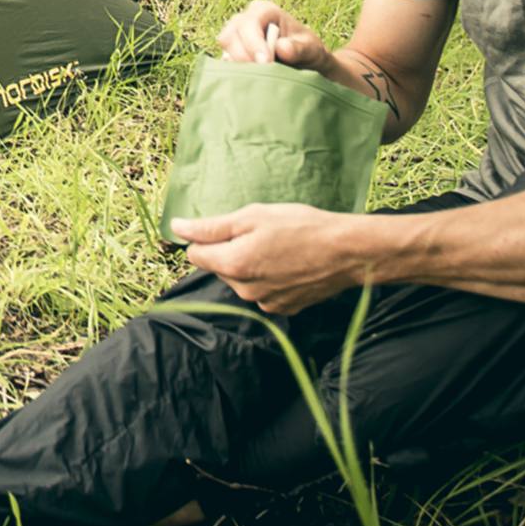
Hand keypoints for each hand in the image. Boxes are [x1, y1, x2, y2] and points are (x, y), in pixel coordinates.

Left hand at [171, 204, 374, 314]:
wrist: (347, 252)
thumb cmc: (300, 226)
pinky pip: (262, 291)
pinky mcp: (283, 309)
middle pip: (219, 267)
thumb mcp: (252, 216)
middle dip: (231, 250)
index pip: (195, 254)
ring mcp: (264, 302)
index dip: (206, 238)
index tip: (228, 228)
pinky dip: (269, 278)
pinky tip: (289, 264)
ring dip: (250, 265)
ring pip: (241, 280)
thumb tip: (177, 227)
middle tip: (261, 234)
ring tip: (279, 248)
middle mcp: (244, 289)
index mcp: (233, 264)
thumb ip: (210, 226)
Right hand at [217, 0, 330, 69]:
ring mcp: (235, 35)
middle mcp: (245, 19)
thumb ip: (299, 48)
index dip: (254, 43)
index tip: (265, 63)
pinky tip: (252, 78)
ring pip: (225, 49)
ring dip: (239, 64)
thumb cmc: (309, 52)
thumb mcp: (312, 49)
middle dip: (243, 56)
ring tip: (260, 77)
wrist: (306, 64)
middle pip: (230, 35)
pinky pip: (224, 61)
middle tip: (262, 74)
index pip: (249, 23)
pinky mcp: (231, 52)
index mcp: (264, 11)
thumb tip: (281, 47)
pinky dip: (236, 71)